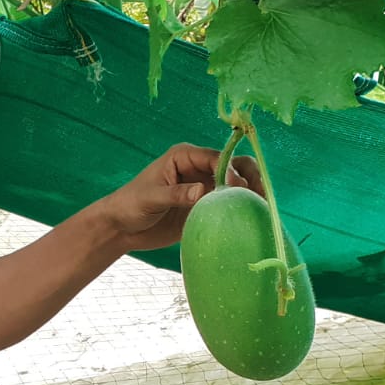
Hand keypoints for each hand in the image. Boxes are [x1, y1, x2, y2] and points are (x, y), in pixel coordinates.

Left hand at [98, 143, 264, 252]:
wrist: (122, 228)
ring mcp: (204, 187)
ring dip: (250, 193)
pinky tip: (251, 218)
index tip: (239, 189)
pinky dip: (240, 209)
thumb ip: (178, 194)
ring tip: (262, 207)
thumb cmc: (131, 205)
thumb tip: (204, 192)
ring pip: (236, 184)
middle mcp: (198, 168)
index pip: (216, 158)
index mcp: (184, 156)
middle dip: (249, 177)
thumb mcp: (151, 198)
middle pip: (234, 165)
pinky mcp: (205, 206)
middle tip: (259, 196)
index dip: (231, 171)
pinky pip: (229, 204)